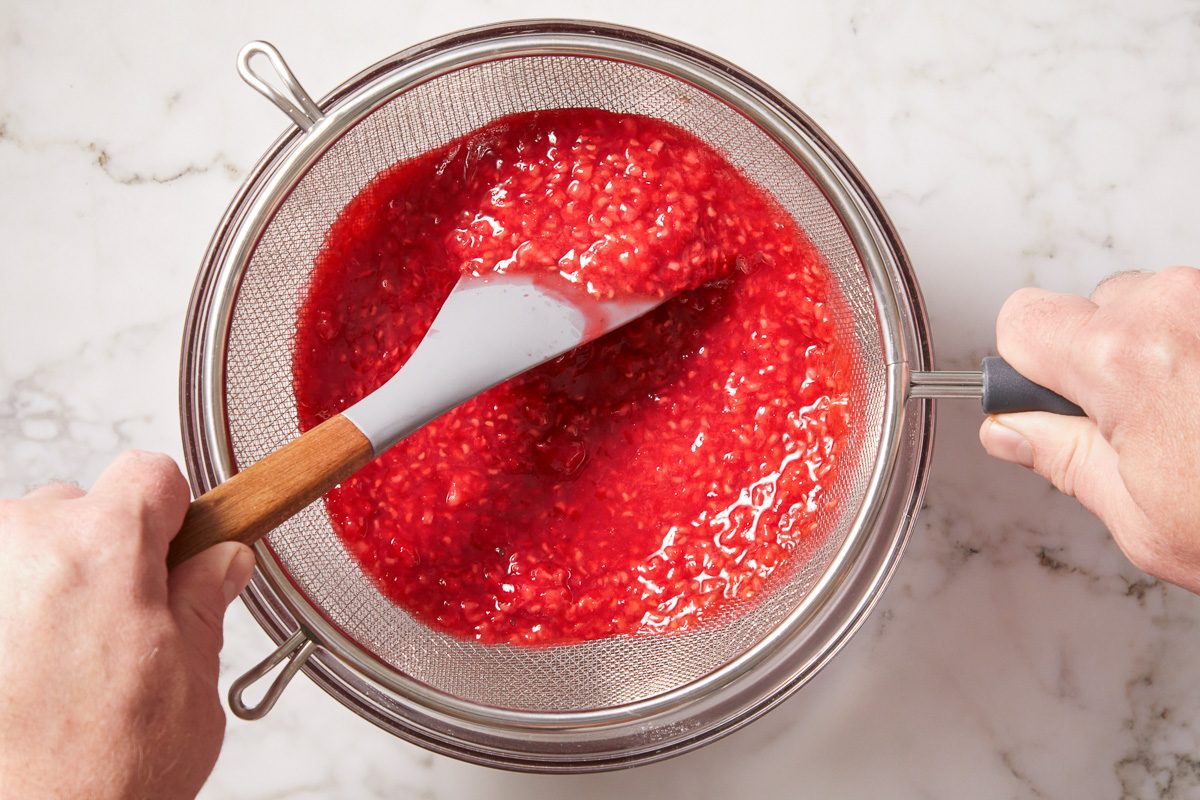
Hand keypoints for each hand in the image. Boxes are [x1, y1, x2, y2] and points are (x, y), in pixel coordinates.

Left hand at [0, 451, 254, 799]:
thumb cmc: (96, 776)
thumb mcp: (189, 686)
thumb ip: (203, 605)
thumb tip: (219, 564)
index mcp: (104, 546)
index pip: (148, 474)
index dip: (170, 514)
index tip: (174, 548)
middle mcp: (22, 543)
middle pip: (76, 508)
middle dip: (102, 556)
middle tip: (117, 628)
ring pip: (21, 548)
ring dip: (44, 585)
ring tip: (57, 663)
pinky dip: (6, 615)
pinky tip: (19, 673)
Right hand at [979, 267, 1199, 593]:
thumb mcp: (1139, 515)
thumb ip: (1060, 457)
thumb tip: (1010, 432)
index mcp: (1121, 360)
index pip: (1024, 319)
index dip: (1028, 365)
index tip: (1052, 399)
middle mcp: (1177, 307)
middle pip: (1096, 307)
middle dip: (1104, 358)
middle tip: (1143, 425)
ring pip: (1160, 302)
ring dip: (1167, 349)